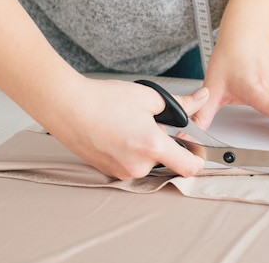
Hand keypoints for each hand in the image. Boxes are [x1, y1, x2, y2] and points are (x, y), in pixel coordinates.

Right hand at [48, 78, 208, 179]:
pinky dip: (131, 152)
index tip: (196, 147)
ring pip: (147, 163)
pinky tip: (119, 133)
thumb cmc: (103, 100)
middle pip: (168, 162)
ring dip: (147, 148)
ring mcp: (122, 171)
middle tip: (154, 123)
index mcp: (152, 146)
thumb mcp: (149, 96)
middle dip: (166, 145)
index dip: (198, 158)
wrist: (66, 106)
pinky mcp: (108, 171)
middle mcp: (138, 165)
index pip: (190, 167)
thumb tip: (202, 99)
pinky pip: (130, 164)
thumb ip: (182, 103)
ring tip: (131, 125)